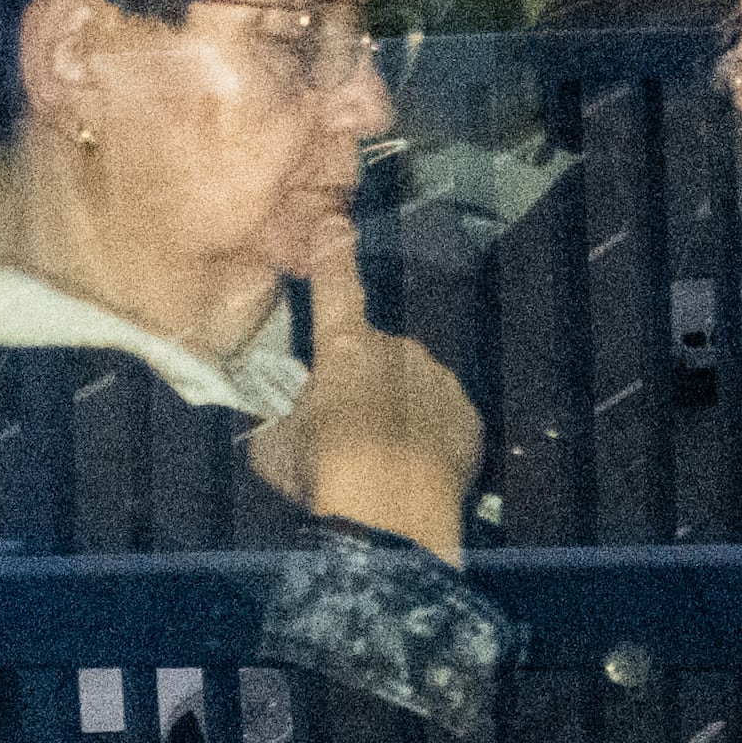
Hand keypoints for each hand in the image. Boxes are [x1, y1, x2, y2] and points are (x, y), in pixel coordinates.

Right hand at [254, 229, 479, 560]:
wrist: (391, 519)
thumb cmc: (325, 477)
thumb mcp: (273, 446)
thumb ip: (279, 418)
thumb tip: (280, 420)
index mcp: (344, 348)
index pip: (336, 287)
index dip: (333, 255)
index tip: (335, 223)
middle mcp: (397, 351)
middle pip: (374, 356)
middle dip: (360, 383)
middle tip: (343, 433)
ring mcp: (439, 381)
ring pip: (411, 386)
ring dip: (396, 411)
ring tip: (376, 459)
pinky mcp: (468, 416)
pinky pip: (442, 417)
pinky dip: (428, 436)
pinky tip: (410, 469)